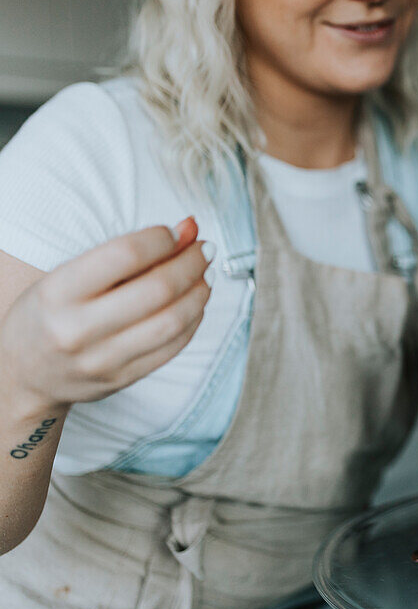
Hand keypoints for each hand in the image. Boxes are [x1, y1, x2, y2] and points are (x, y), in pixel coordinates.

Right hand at [0, 218, 211, 413]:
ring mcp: (101, 359)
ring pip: (172, 322)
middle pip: (157, 289)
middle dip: (191, 264)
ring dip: (199, 293)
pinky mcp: (122, 379)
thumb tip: (187, 229)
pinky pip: (172, 347)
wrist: (22, 374)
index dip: (162, 239)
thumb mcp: (69, 275)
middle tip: (205, 250)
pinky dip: (193, 320)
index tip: (179, 233)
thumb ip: (126, 253)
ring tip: (205, 276)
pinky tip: (195, 304)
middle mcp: (77, 329)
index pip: (125, 255)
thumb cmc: (49, 314)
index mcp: (57, 292)